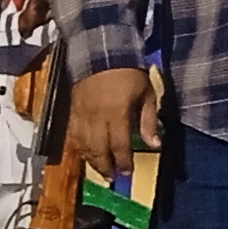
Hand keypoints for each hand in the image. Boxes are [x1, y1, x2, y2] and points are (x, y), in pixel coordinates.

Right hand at [63, 66, 155, 180]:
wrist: (102, 51)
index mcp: (117, 112)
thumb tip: (155, 145)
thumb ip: (149, 120)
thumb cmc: (129, 72)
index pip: (119, 145)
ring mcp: (81, 114)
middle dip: (105, 166)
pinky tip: (85, 154)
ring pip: (83, 145)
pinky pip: (73, 135)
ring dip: (91, 161)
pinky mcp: (72, 110)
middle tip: (112, 177)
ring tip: (100, 170)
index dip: (124, 162)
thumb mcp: (147, 93)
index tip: (128, 172)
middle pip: (98, 149)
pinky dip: (79, 147)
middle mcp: (96, 117)